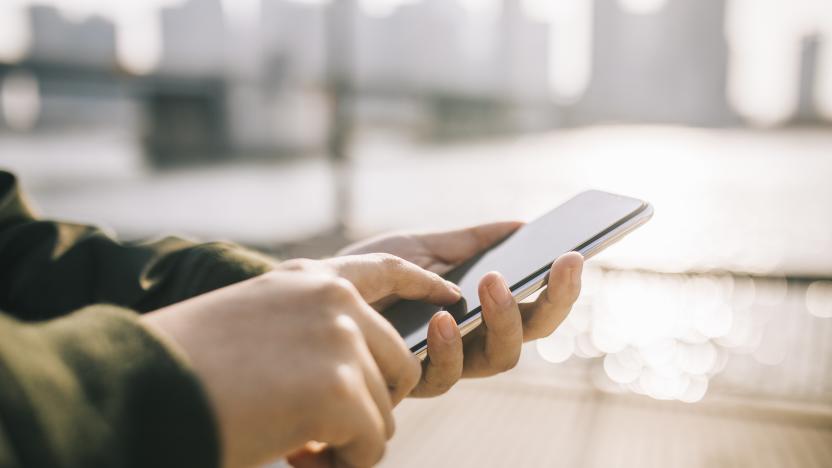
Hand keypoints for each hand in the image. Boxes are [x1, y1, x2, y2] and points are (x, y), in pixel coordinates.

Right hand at [141, 261, 457, 467]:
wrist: (139, 388)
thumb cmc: (187, 366)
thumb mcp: (256, 328)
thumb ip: (310, 335)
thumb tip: (355, 381)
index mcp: (308, 279)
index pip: (387, 271)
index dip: (424, 287)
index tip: (452, 298)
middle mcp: (332, 299)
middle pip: (397, 360)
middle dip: (369, 403)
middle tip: (321, 431)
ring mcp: (340, 338)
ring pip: (384, 406)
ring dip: (351, 436)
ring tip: (300, 447)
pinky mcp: (339, 386)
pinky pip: (371, 441)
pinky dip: (345, 461)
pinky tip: (301, 457)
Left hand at [339, 222, 583, 395]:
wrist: (323, 290)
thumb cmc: (376, 269)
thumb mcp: (426, 245)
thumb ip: (472, 240)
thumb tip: (524, 224)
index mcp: (483, 308)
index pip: (536, 304)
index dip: (561, 286)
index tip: (577, 252)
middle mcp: (474, 340)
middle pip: (531, 335)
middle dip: (551, 301)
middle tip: (556, 264)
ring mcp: (448, 362)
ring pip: (499, 360)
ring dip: (504, 320)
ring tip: (493, 282)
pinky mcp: (415, 380)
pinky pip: (444, 373)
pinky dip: (450, 345)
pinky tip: (443, 316)